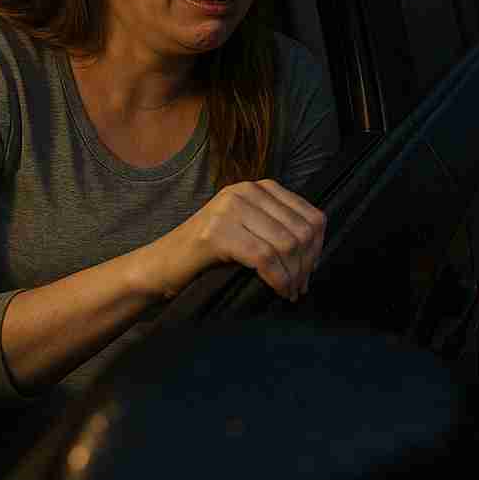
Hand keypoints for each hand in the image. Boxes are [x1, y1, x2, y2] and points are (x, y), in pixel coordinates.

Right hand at [151, 179, 326, 300]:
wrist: (160, 265)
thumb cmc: (208, 253)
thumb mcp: (249, 229)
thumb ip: (278, 228)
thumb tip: (316, 250)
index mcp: (260, 187)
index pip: (311, 215)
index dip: (318, 247)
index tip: (309, 271)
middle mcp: (248, 190)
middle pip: (302, 230)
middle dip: (307, 264)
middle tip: (300, 287)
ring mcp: (231, 208)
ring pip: (286, 244)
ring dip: (294, 275)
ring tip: (290, 292)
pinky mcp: (218, 232)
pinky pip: (265, 258)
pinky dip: (278, 279)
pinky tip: (279, 291)